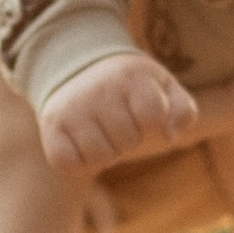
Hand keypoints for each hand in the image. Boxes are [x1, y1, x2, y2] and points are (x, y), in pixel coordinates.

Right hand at [37, 48, 201, 177]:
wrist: (77, 68)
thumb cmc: (129, 86)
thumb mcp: (162, 87)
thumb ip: (182, 109)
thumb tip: (171, 135)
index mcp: (130, 77)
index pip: (153, 117)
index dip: (154, 125)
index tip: (145, 115)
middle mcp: (98, 90)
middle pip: (129, 141)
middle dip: (130, 139)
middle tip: (119, 122)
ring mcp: (72, 108)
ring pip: (101, 156)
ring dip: (107, 153)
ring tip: (103, 133)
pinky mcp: (51, 127)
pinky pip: (68, 163)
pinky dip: (79, 162)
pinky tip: (82, 143)